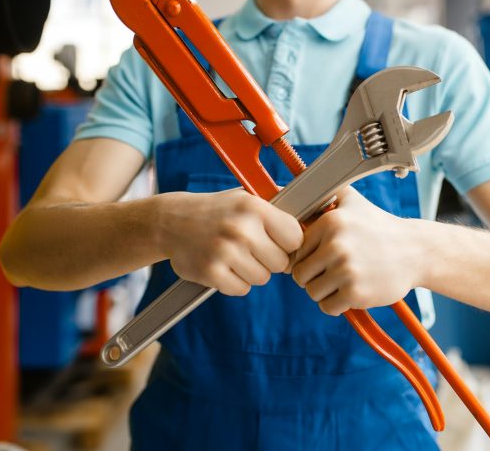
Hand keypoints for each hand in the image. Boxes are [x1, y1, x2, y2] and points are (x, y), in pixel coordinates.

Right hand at [154, 189, 302, 295]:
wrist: (171, 221)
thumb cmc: (218, 211)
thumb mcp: (246, 199)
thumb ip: (277, 211)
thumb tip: (318, 220)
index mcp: (255, 208)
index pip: (296, 238)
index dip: (289, 244)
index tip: (279, 243)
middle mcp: (241, 228)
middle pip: (282, 263)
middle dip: (271, 260)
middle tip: (252, 249)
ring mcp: (225, 251)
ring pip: (262, 278)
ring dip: (252, 271)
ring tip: (235, 255)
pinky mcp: (211, 272)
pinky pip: (241, 289)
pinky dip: (235, 282)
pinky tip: (223, 266)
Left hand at [290, 187, 421, 315]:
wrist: (415, 251)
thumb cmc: (379, 227)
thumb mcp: (353, 201)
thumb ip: (324, 193)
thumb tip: (288, 187)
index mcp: (330, 222)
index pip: (295, 251)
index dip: (307, 257)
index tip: (322, 257)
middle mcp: (336, 245)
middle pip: (300, 274)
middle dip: (313, 277)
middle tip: (333, 272)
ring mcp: (346, 270)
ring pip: (312, 292)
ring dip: (324, 292)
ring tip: (343, 281)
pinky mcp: (356, 292)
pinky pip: (327, 307)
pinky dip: (336, 304)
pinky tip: (351, 291)